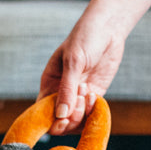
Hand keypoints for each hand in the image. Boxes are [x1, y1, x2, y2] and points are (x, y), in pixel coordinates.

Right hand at [39, 19, 123, 135]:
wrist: (108, 28)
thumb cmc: (85, 38)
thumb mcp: (73, 62)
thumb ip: (67, 89)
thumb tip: (61, 115)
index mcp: (49, 83)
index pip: (42, 112)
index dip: (50, 121)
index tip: (62, 118)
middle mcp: (61, 92)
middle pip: (60, 121)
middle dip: (70, 117)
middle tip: (80, 98)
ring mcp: (78, 95)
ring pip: (76, 120)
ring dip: (82, 113)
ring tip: (88, 92)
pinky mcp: (94, 94)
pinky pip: (91, 113)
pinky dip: (93, 111)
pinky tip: (95, 95)